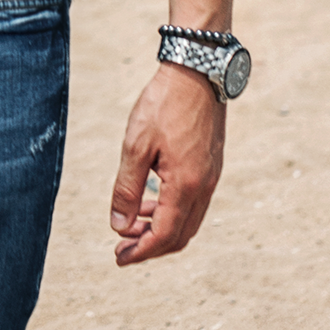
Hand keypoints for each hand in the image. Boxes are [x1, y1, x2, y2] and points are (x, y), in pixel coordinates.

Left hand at [110, 61, 224, 264]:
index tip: (119, 258)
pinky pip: (193, 202)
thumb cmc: (163, 105)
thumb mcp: (136, 146)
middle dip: (151, 246)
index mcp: (185, 186)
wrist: (196, 71)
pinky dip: (172, 210)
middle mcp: (204, 186)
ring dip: (161, 228)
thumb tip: (119, 226)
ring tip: (132, 223)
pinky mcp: (211, 164)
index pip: (164, 235)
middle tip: (122, 247)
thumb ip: (127, 189)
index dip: (140, 252)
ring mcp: (211, 176)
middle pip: (180, 235)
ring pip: (188, 219)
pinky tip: (152, 199)